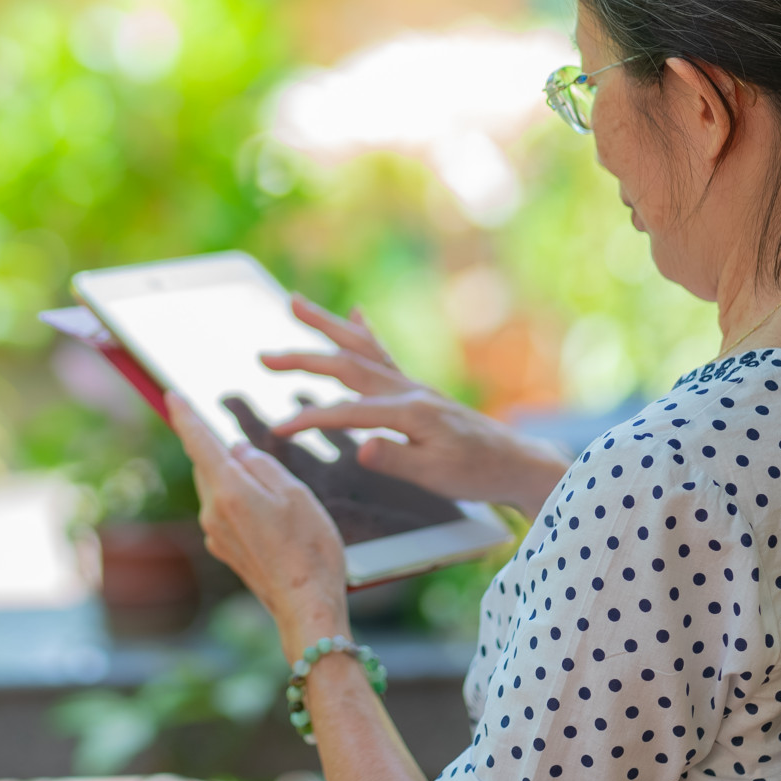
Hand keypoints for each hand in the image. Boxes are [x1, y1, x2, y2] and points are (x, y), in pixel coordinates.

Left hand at [165, 392, 349, 659]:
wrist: (305, 605)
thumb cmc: (309, 548)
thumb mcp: (295, 494)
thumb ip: (262, 465)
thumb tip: (236, 451)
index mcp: (230, 491)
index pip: (199, 443)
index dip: (185, 416)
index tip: (171, 396)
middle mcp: (213, 512)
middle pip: (207, 466)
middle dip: (219, 451)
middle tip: (243, 445)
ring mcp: (215, 534)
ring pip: (217, 489)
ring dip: (233, 479)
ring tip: (273, 490)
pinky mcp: (224, 550)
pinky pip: (224, 512)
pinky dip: (239, 502)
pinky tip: (269, 515)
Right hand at [262, 294, 570, 515]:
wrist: (516, 462)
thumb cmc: (478, 474)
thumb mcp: (437, 478)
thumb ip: (397, 461)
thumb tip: (362, 448)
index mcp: (410, 412)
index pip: (348, 412)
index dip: (310, 419)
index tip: (278, 428)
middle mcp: (408, 390)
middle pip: (347, 365)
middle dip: (303, 358)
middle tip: (264, 356)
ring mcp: (412, 386)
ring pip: (361, 349)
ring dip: (326, 326)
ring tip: (295, 302)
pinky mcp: (416, 390)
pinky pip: (383, 353)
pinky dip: (364, 331)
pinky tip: (354, 311)